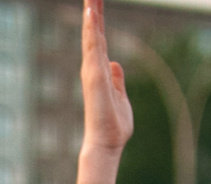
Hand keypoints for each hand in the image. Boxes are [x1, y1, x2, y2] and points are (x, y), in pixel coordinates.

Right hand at [77, 0, 131, 163]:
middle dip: (92, 11)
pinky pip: (92, 46)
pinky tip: (91, 12)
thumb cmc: (113, 126)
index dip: (97, 21)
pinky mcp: (94, 75)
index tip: (95, 3)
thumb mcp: (120, 97)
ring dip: (91, 14)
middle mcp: (92, 68)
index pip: (98, 40)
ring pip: (90, 35)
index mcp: (100, 72)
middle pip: (92, 32)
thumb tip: (116, 63)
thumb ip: (117, 79)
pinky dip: (90, 29)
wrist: (106, 144)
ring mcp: (91, 71)